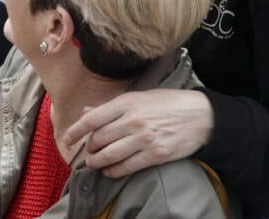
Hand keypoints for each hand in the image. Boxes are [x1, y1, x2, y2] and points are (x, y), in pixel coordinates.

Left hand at [61, 89, 213, 177]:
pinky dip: (114, 171)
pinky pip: (126, 167)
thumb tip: (87, 112)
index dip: (76, 131)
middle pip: (98, 139)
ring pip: (109, 155)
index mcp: (128, 103)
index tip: (67, 139)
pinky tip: (110, 171)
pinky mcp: (155, 154)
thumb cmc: (169, 103)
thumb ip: (112, 107)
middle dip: (89, 148)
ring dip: (97, 162)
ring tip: (94, 163)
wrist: (201, 115)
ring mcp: (144, 138)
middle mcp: (133, 120)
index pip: (93, 118)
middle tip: (87, 152)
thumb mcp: (140, 97)